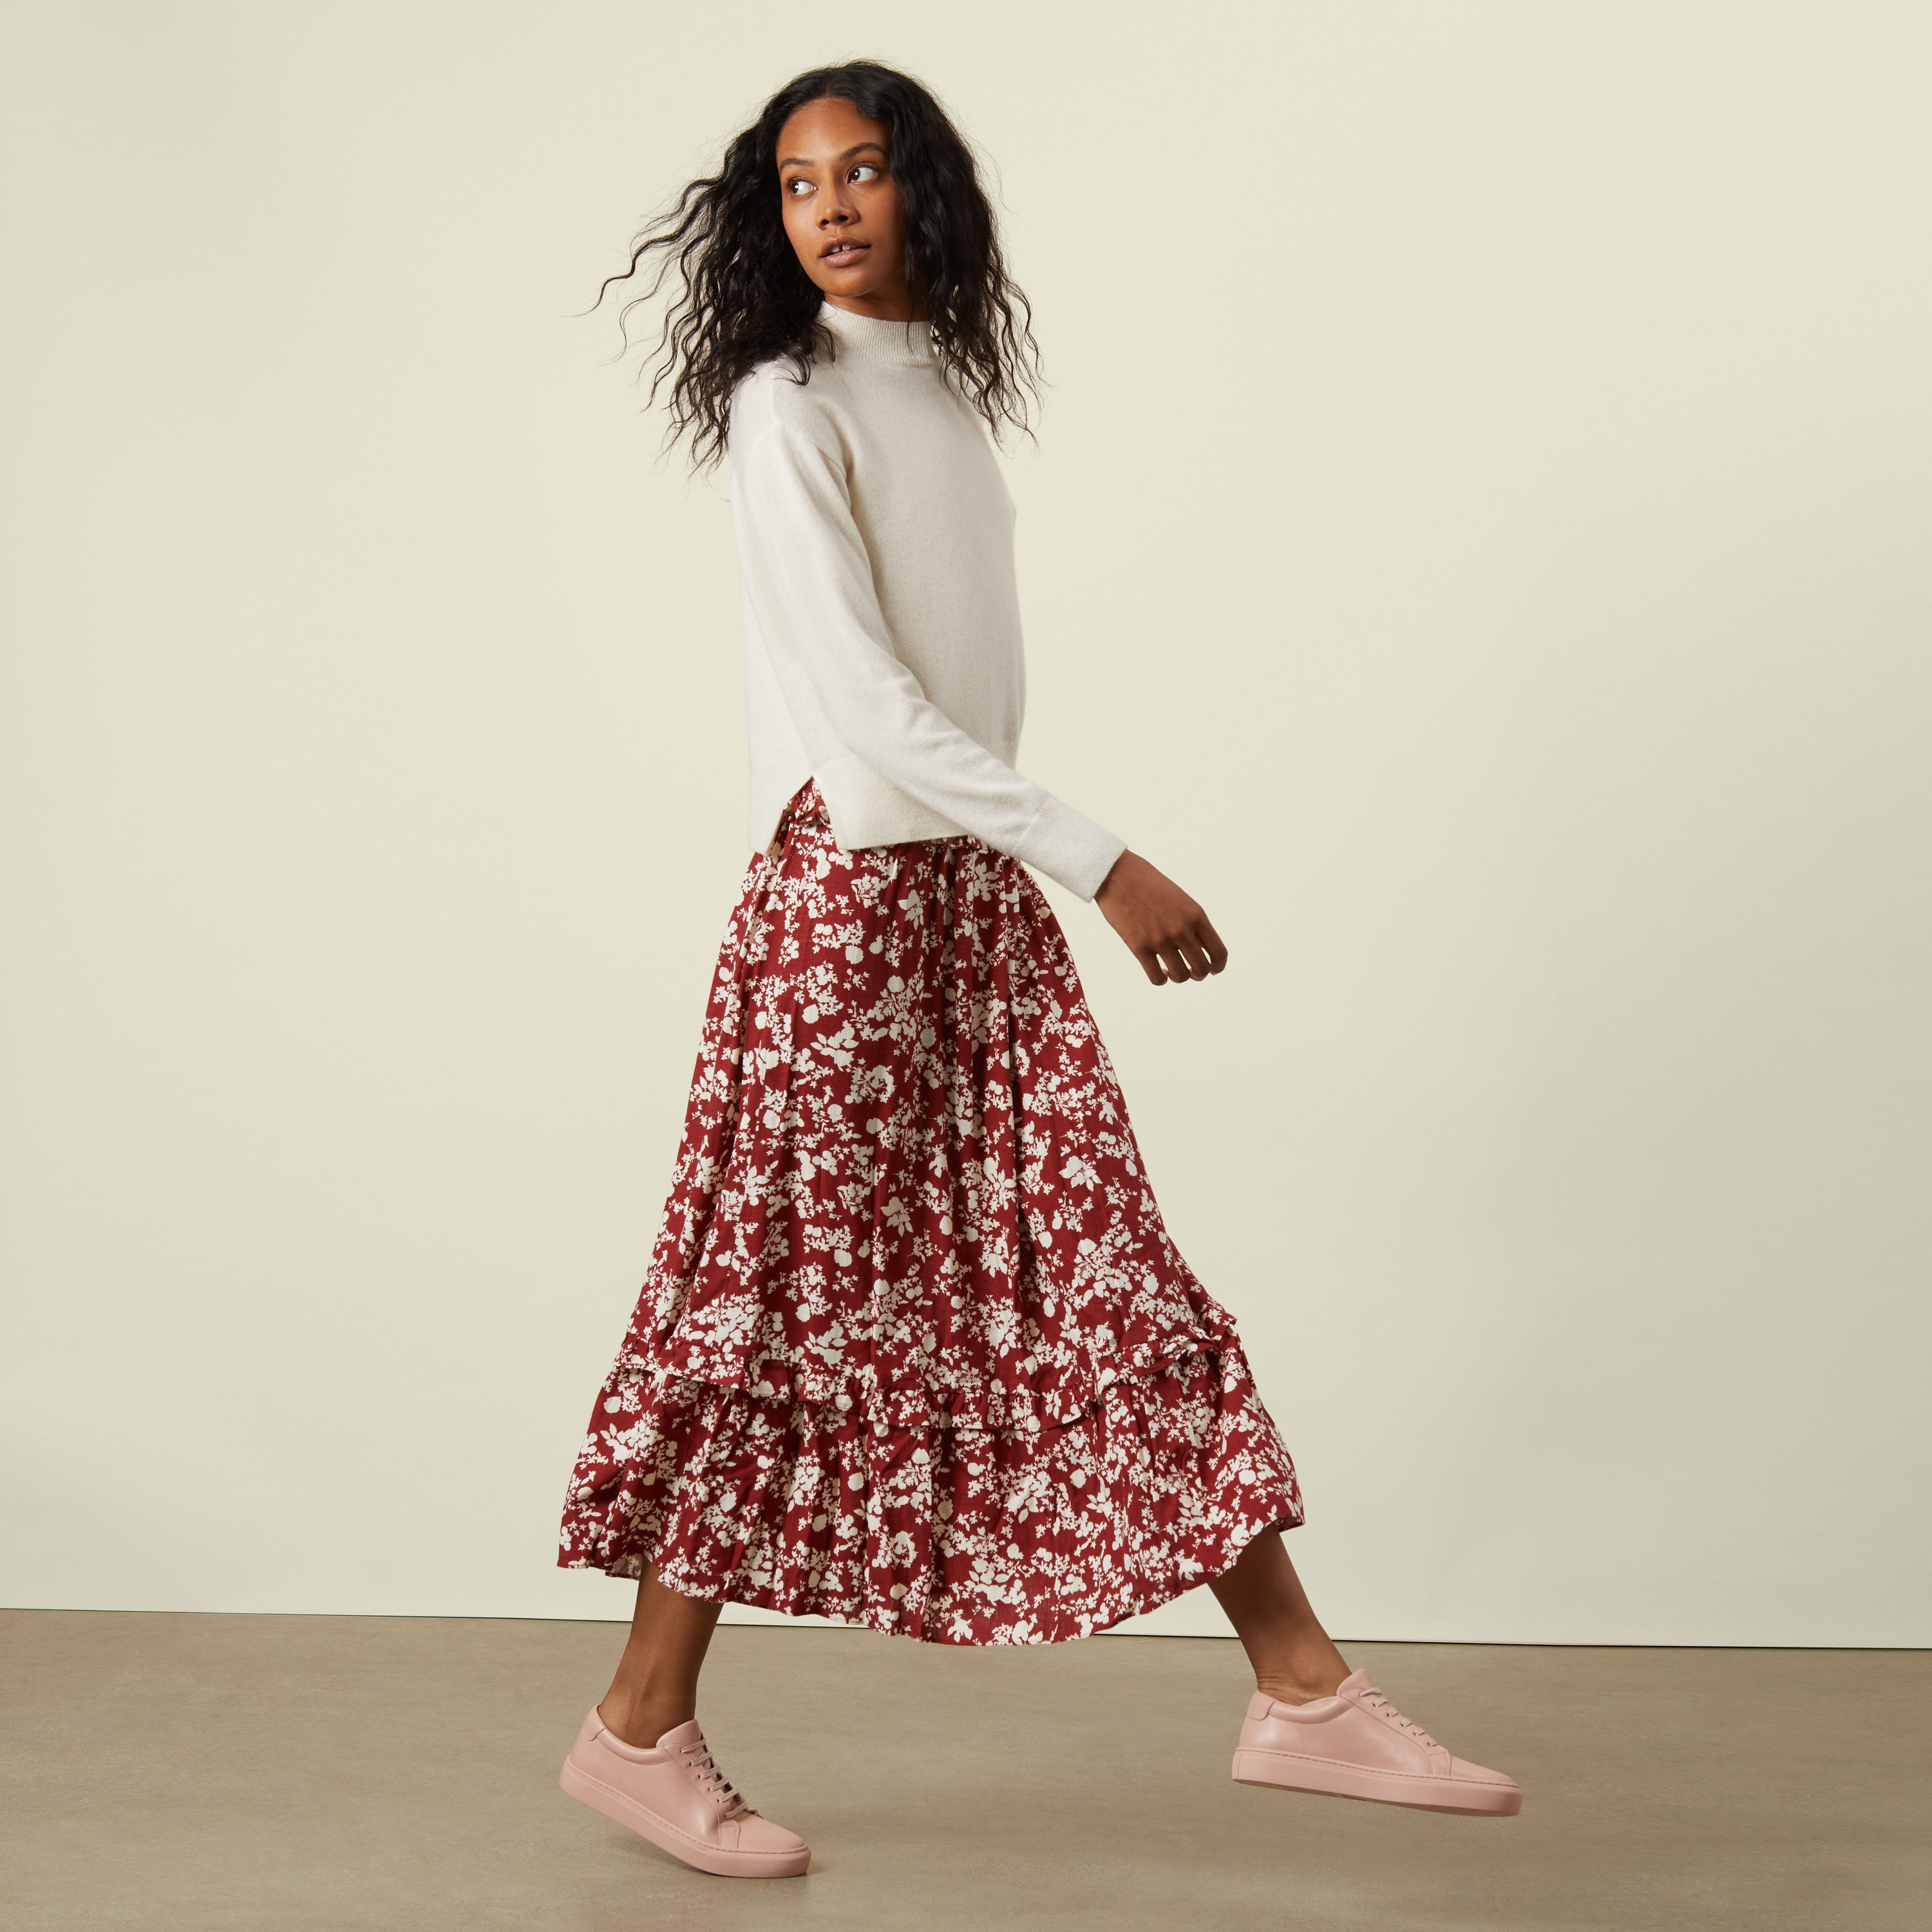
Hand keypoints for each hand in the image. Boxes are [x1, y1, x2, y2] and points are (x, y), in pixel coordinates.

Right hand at [1094, 850, 1228, 985]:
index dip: (1218, 966)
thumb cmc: (1150, 884)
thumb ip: (1192, 923)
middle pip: (1201, 969)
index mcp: (1196, 915)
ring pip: (1180, 976)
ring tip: (1172, 970)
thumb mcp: (1181, 899)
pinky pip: (1156, 978)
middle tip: (1191, 971)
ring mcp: (1160, 940)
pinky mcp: (1139, 947)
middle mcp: (1181, 929)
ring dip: (1179, 977)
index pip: (1218, 952)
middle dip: (1199, 975)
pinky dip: (1161, 979)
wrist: (1119, 875)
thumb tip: (1199, 949)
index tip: (1213, 969)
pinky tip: (1159, 971)